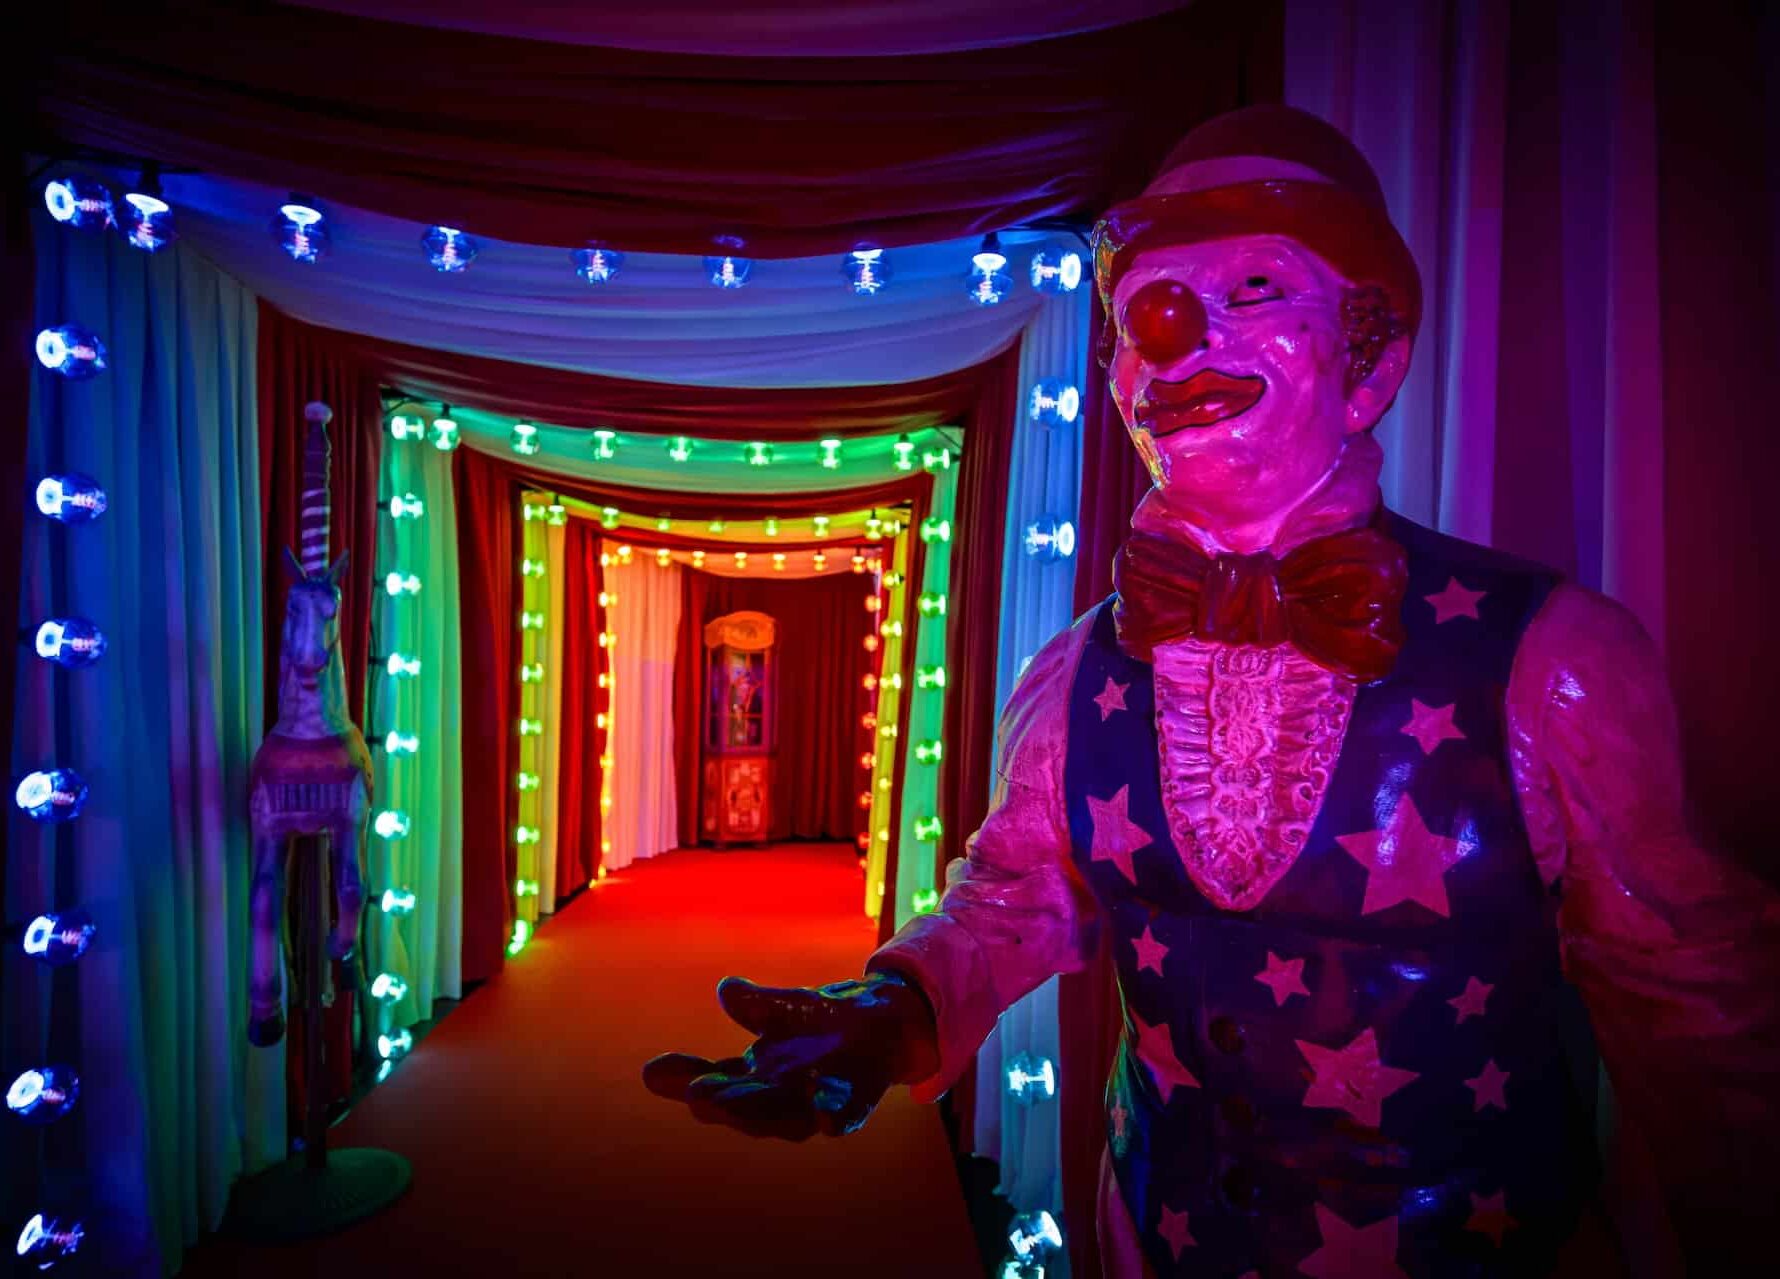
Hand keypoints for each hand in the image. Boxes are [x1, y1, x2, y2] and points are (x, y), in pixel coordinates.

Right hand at [642, 970, 938, 1140]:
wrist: (885, 1027)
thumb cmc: (822, 1024)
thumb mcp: (786, 1008)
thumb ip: (757, 1005)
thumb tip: (726, 989)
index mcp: (757, 1077)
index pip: (715, 1082)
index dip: (684, 1079)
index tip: (653, 1073)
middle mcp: (782, 1098)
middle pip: (745, 1107)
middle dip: (722, 1103)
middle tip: (695, 1094)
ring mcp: (819, 1104)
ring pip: (787, 1117)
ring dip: (764, 1112)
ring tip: (734, 1098)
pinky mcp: (857, 1099)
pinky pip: (844, 1113)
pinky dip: (833, 1116)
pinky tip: (825, 1116)